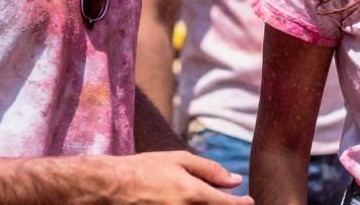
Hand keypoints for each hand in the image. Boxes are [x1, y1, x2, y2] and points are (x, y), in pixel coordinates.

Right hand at [99, 151, 253, 203]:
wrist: (111, 186)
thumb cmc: (144, 168)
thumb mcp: (179, 160)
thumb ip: (210, 170)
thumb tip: (235, 179)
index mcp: (193, 194)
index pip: (227, 204)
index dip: (241, 204)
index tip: (249, 201)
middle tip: (226, 198)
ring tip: (199, 197)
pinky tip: (188, 202)